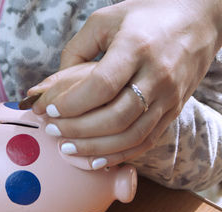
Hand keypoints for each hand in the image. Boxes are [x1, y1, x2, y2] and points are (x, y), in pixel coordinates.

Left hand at [29, 0, 221, 168]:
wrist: (199, 21)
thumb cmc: (146, 17)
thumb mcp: (106, 21)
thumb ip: (76, 50)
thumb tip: (51, 85)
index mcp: (136, 47)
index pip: (101, 86)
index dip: (72, 103)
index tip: (49, 110)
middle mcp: (157, 75)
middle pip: (115, 117)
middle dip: (77, 129)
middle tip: (52, 130)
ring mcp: (169, 97)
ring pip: (131, 135)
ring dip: (95, 148)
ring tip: (67, 148)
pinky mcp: (174, 110)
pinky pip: (146, 141)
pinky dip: (120, 154)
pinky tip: (96, 158)